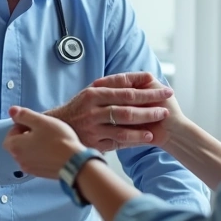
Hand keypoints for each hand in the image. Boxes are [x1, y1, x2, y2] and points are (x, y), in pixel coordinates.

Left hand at [3, 106, 84, 178]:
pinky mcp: (40, 174)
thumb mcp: (40, 121)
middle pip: (18, 145)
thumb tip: (12, 110)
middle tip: (42, 131)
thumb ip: (24, 115)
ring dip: (34, 146)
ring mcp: (30, 169)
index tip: (34, 124)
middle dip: (27, 137)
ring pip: (27, 154)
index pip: (10, 134)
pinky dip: (41, 156)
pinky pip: (36, 162)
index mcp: (15, 146)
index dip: (20, 126)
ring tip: (49, 141)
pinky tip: (53, 151)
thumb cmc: (58, 140)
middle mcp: (19, 160)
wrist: (74, 163)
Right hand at [46, 72, 172, 151]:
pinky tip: (145, 138)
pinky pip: (117, 143)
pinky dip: (133, 141)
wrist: (55, 127)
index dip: (148, 91)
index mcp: (94, 93)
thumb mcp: (92, 90)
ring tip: (157, 126)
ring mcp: (92, 129)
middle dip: (149, 109)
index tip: (165, 91)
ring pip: (122, 129)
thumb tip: (143, 77)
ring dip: (142, 127)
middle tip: (166, 109)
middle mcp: (92, 110)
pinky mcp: (92, 144)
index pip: (126, 90)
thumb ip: (115, 84)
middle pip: (126, 110)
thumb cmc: (80, 106)